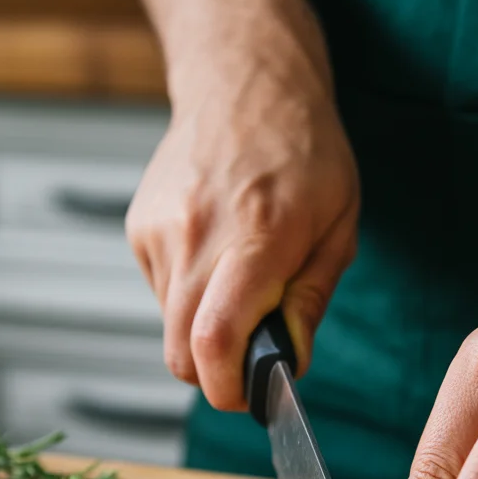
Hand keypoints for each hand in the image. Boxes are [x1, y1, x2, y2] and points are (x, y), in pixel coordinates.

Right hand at [126, 20, 359, 408]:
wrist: (243, 81)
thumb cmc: (304, 149)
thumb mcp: (338, 225)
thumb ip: (311, 299)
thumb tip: (291, 363)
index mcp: (258, 237)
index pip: (217, 340)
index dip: (228, 388)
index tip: (249, 397)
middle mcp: (197, 236)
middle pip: (180, 352)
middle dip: (214, 372)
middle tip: (251, 355)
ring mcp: (159, 231)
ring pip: (170, 326)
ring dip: (204, 328)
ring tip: (239, 279)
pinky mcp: (138, 228)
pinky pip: (161, 292)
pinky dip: (189, 295)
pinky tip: (214, 253)